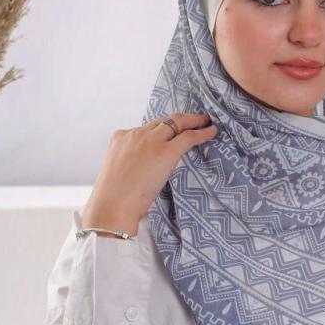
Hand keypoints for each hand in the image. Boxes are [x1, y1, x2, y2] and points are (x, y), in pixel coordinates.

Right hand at [81, 113, 217, 235]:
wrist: (113, 205)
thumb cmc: (114, 197)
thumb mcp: (119, 170)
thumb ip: (132, 161)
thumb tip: (145, 168)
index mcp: (120, 137)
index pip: (146, 128)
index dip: (162, 128)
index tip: (171, 129)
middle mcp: (135, 133)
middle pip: (163, 120)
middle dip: (180, 118)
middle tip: (196, 118)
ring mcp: (151, 140)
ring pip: (176, 122)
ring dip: (193, 121)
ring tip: (206, 122)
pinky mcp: (166, 151)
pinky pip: (188, 137)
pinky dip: (202, 133)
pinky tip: (212, 131)